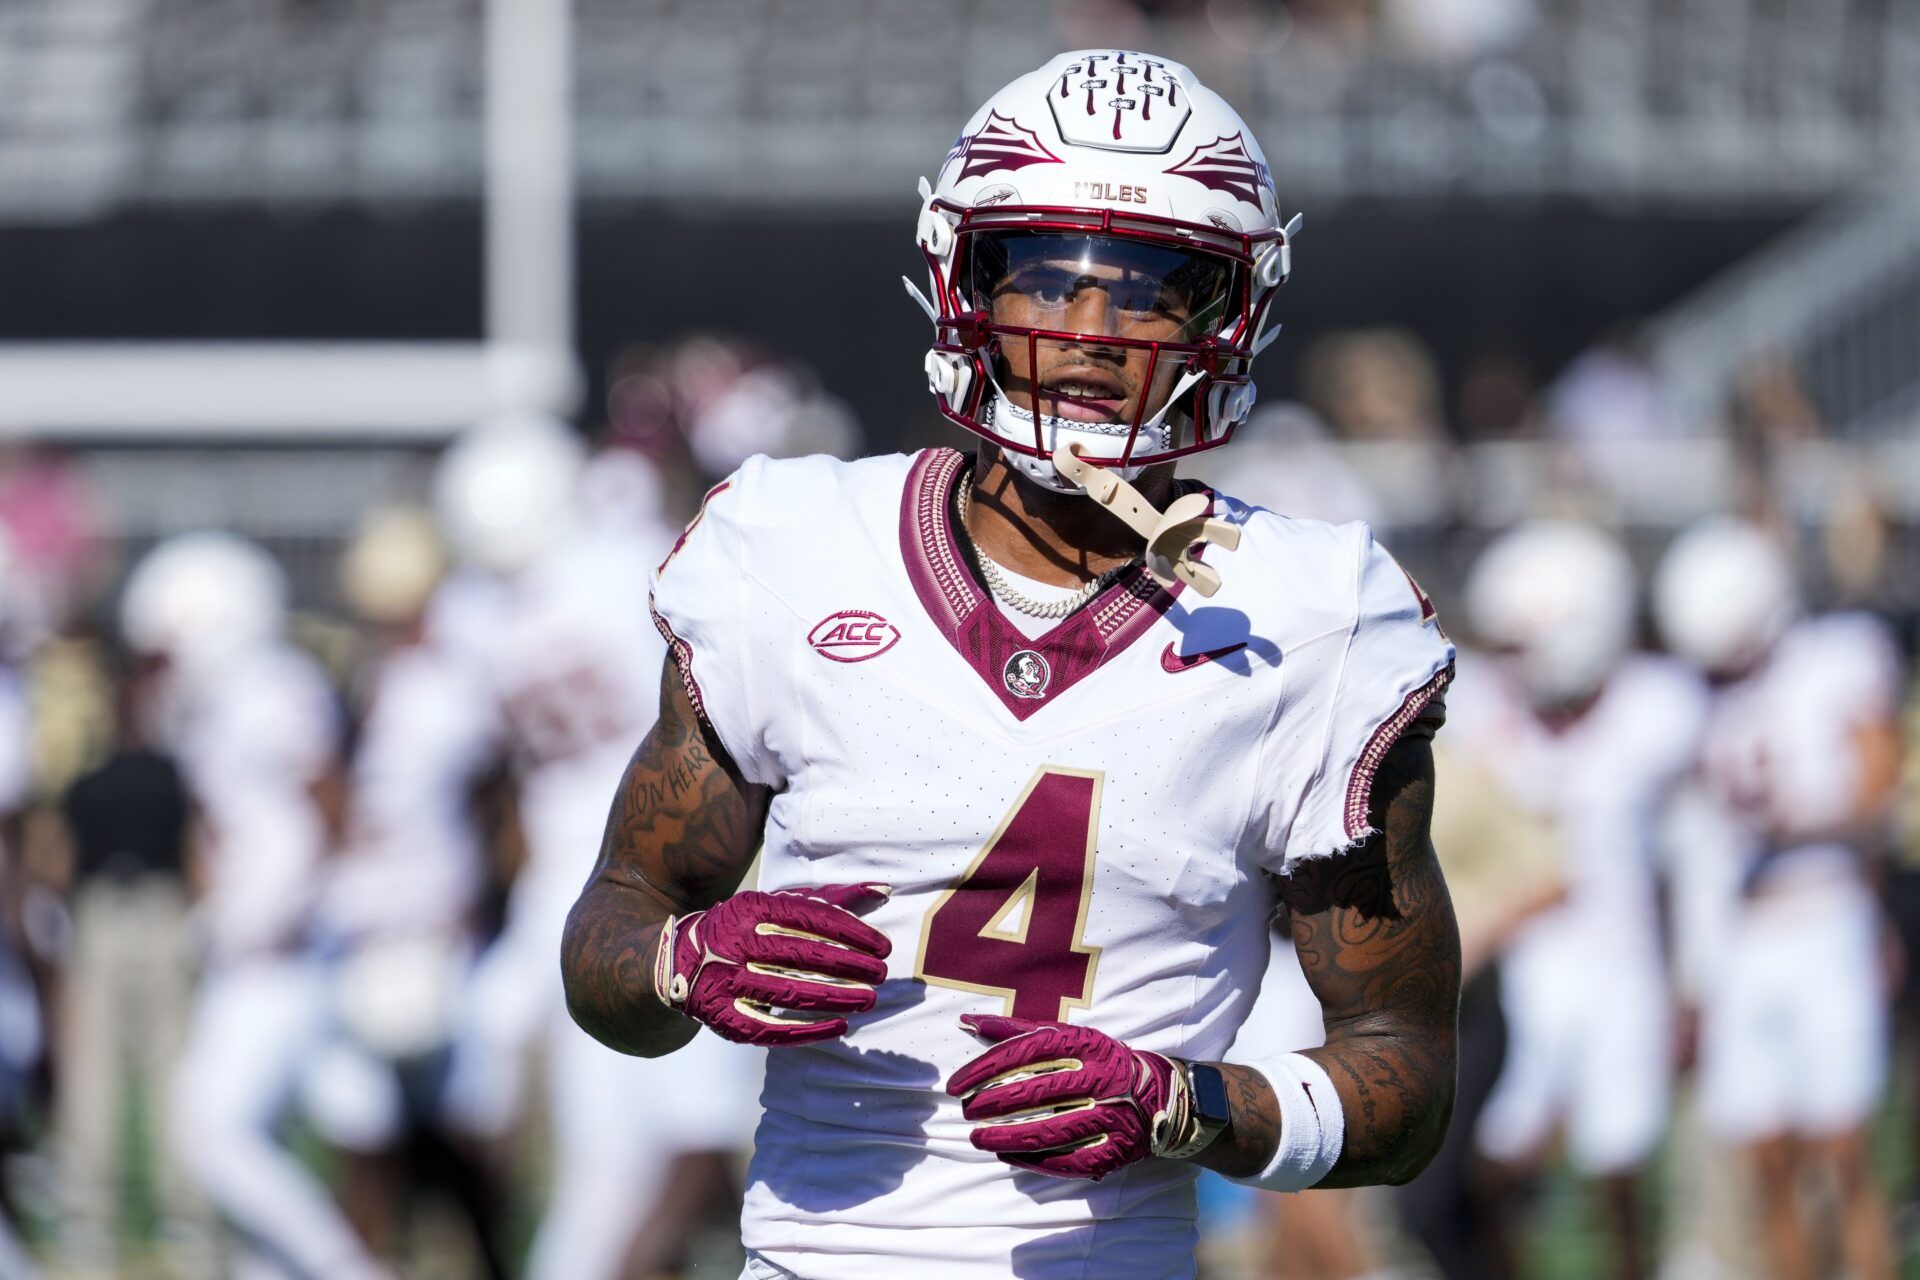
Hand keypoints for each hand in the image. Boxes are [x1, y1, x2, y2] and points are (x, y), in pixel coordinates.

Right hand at [654, 883, 890, 1046]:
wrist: (676, 959)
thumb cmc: (745, 928)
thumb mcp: (777, 904)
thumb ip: (830, 899)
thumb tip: (883, 890)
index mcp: (752, 908)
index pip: (811, 918)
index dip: (852, 933)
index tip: (883, 946)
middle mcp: (735, 943)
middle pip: (802, 955)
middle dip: (849, 965)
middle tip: (881, 974)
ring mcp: (725, 981)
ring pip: (788, 992)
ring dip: (835, 997)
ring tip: (869, 999)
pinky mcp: (722, 1016)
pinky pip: (769, 1029)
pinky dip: (807, 1031)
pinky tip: (839, 1026)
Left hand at [946, 1014, 1177, 1180]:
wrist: (1160, 1094)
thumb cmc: (1099, 1060)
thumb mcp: (1066, 1035)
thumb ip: (1015, 1029)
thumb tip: (966, 1021)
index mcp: (1085, 1044)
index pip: (1026, 1052)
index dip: (986, 1068)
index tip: (956, 1085)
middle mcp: (1099, 1078)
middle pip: (1036, 1092)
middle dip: (993, 1104)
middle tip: (967, 1112)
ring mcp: (1110, 1116)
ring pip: (1050, 1131)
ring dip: (1007, 1138)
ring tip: (978, 1139)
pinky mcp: (1115, 1149)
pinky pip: (1069, 1160)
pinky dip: (1034, 1161)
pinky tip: (1007, 1155)